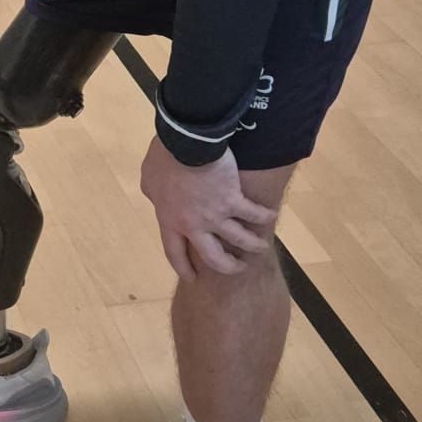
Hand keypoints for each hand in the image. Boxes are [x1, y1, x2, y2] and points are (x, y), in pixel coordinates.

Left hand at [139, 139, 278, 281]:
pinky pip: (253, 213)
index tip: (192, 278)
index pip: (174, 252)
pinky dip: (264, 215)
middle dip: (227, 265)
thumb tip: (157, 199)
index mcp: (169, 220)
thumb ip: (154, 194)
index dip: (183, 267)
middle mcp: (194, 225)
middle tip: (237, 267)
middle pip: (213, 257)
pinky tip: (271, 216)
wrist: (186, 143)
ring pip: (239, 240)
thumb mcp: (149, 180)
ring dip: (252, 245)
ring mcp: (215, 216)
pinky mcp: (233, 201)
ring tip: (261, 247)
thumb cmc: (163, 157)